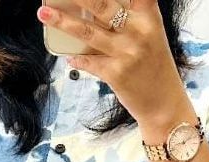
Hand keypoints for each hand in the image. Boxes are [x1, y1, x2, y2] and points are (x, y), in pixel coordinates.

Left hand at [36, 0, 186, 124]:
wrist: (164, 104)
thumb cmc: (153, 67)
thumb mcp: (149, 35)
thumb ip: (127, 20)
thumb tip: (89, 12)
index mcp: (149, 16)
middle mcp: (139, 31)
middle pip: (101, 4)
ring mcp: (127, 52)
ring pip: (87, 31)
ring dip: (62, 22)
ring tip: (44, 15)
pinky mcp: (117, 73)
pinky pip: (89, 61)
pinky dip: (77, 59)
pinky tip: (69, 58)